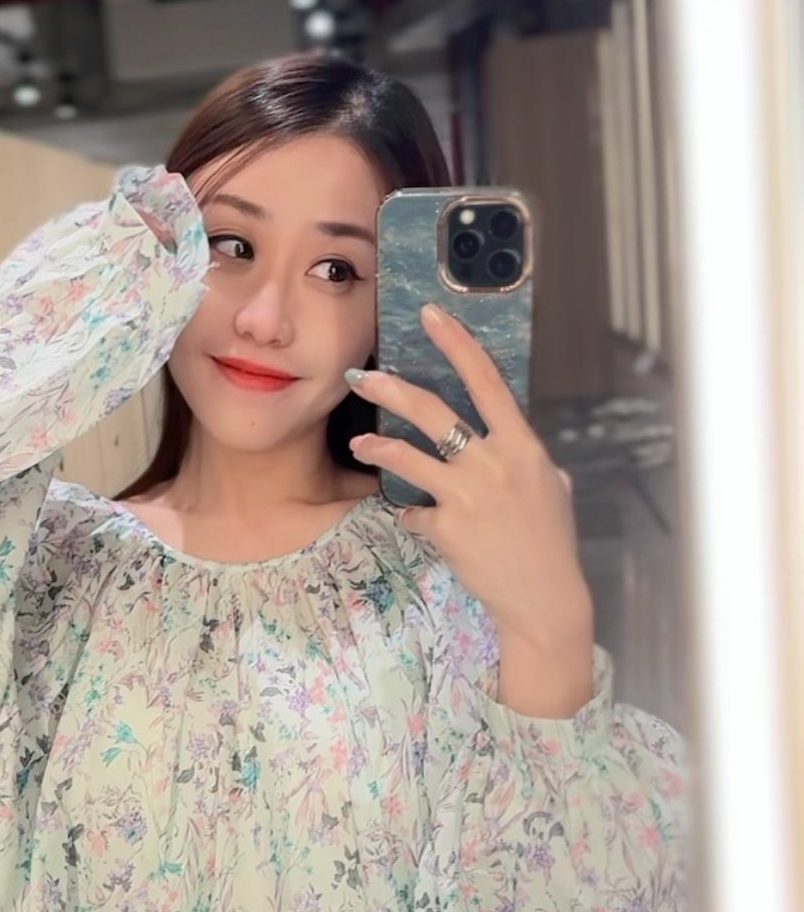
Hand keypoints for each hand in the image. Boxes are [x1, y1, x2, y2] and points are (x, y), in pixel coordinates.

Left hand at [346, 304, 590, 650]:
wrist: (544, 597)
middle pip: (433, 410)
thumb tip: (513, 444)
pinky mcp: (447, 527)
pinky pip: (414, 511)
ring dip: (378, 445)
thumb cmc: (551, 541)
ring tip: (360, 441)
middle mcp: (494, 463)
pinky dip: (413, 515)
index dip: (457, 344)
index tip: (430, 315)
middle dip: (391, 388)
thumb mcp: (551, 488)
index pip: (487, 381)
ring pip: (408, 456)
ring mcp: (468, 495)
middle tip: (361, 375)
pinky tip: (418, 521)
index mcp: (522, 446)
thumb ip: (527, 460)